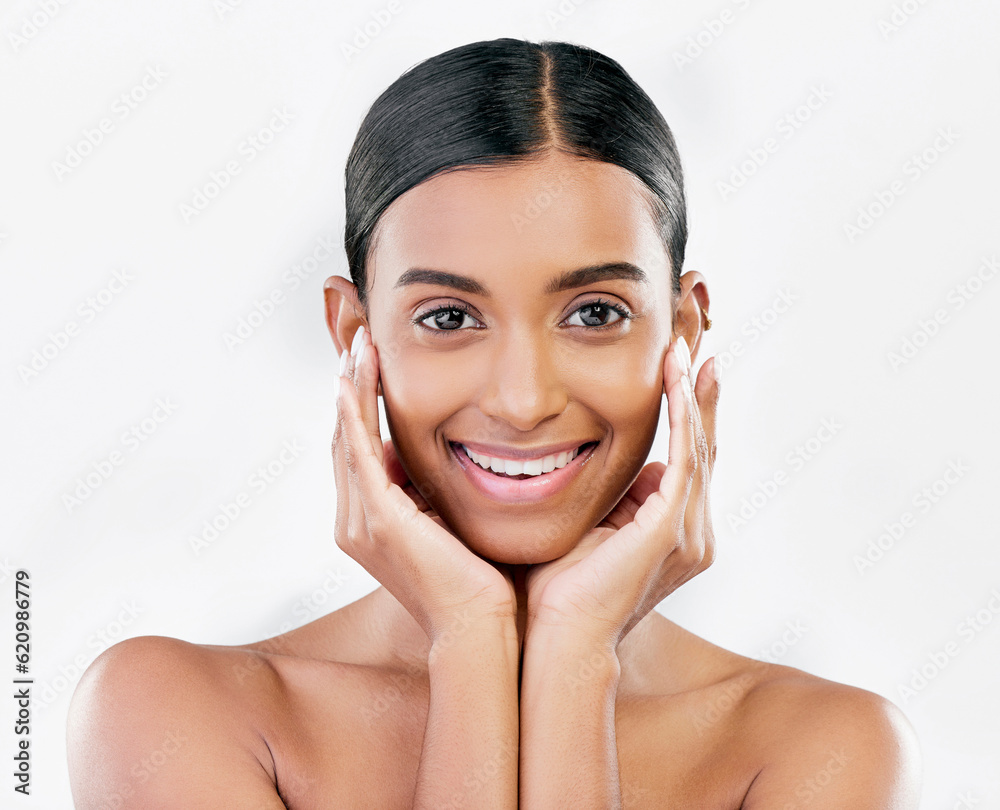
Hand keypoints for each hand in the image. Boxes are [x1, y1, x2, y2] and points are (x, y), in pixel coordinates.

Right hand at [333, 326, 516, 643]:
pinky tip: (352, 380)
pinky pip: (359, 455)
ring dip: (352, 387)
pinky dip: (353, 415)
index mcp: (370, 521)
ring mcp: (361, 522)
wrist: (481, 627)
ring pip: (347, 438)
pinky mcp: (379, 520)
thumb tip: (442, 456)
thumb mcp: (448, 521)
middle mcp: (355, 520)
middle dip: (351, 384)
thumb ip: (433, 491)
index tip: (371, 360)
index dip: (360, 402)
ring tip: (360, 344)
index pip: (358, 448)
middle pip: (344, 437)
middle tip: (359, 337)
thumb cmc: (476, 580)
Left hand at [523, 337, 718, 649]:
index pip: (687, 458)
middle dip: (700, 390)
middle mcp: (693, 531)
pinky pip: (683, 457)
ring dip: (692, 391)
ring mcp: (687, 531)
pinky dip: (681, 413)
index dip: (688, 410)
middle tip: (698, 338)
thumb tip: (616, 466)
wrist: (558, 638)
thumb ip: (611, 499)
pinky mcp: (671, 528)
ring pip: (698, 445)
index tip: (682, 364)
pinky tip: (677, 375)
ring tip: (688, 345)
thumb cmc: (560, 590)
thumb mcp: (592, 529)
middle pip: (703, 445)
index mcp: (674, 533)